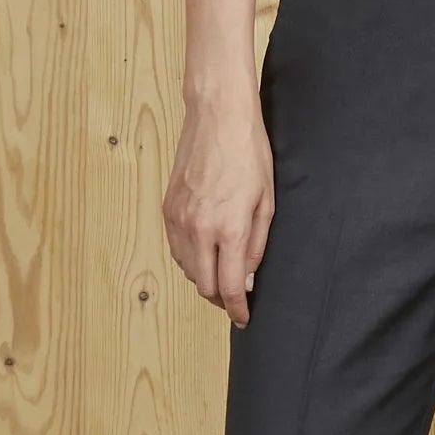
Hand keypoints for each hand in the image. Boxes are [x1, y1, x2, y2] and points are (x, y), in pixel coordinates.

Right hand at [162, 88, 274, 328]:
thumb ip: (257, 246)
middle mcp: (199, 228)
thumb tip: (246, 278)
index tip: (244, 318)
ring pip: (188, 270)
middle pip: (205, 286)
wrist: (217, 117)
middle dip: (221, 299)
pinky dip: (190, 260)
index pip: (229, 286)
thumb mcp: (266, 203)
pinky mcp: (168, 209)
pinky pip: (176, 250)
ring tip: (222, 275)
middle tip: (235, 298)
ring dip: (205, 279)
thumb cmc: (249, 154)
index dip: (237, 309)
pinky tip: (204, 255)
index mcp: (229, 229)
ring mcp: (179, 219)